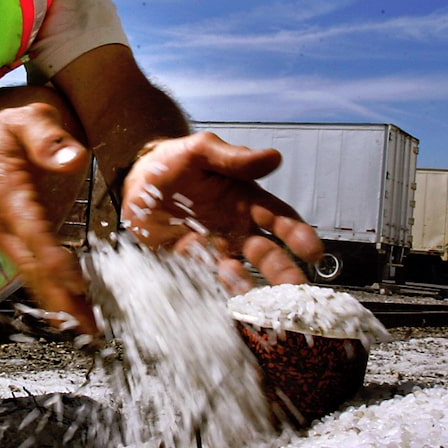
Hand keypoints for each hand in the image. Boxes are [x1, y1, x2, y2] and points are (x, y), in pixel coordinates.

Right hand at [0, 103, 97, 331]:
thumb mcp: (24, 122)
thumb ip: (48, 139)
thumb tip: (73, 160)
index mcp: (7, 193)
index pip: (31, 229)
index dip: (52, 256)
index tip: (75, 280)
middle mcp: (4, 224)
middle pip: (32, 266)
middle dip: (60, 297)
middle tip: (89, 325)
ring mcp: (6, 239)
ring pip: (33, 277)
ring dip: (59, 304)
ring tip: (88, 329)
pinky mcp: (14, 246)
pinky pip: (34, 274)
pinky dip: (54, 295)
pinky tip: (76, 313)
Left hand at [120, 132, 323, 291]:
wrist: (135, 179)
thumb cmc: (175, 162)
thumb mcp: (203, 151)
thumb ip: (235, 158)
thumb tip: (274, 157)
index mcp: (249, 202)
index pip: (282, 221)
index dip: (299, 236)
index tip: (312, 251)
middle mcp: (237, 229)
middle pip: (268, 255)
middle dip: (284, 273)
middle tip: (296, 290)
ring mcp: (214, 248)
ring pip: (240, 273)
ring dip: (249, 285)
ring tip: (253, 296)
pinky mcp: (188, 261)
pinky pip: (205, 277)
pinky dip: (214, 286)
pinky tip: (219, 290)